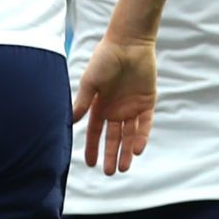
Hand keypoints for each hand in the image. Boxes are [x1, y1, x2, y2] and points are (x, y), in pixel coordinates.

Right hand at [73, 35, 156, 174]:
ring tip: (124, 168)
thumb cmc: (105, 59)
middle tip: (109, 173)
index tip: (89, 163)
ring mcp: (132, 107)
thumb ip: (83, 102)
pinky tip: (138, 150)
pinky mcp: (147, 103)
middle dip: (110, 155)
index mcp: (99, 105)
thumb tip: (71, 121)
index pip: (94, 131)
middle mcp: (115, 109)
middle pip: (112, 137)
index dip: (91, 147)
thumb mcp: (91, 82)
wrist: (128, 44)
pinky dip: (142, 137)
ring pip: (129, 135)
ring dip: (127, 151)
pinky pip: (145, 125)